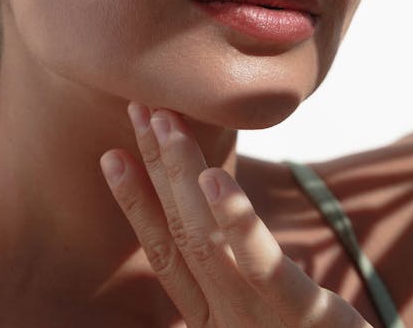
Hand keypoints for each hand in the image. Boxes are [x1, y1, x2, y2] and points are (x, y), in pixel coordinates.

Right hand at [99, 103, 371, 327]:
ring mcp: (256, 316)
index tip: (111, 155)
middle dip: (156, 165)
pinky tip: (217, 180)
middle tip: (135, 107)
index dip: (135, 202)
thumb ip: (239, 283)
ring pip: (206, 238)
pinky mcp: (301, 315)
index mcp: (215, 314)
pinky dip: (235, 221)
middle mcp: (224, 314)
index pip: (164, 249)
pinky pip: (261, 265)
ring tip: (164, 121)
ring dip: (183, 175)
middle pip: (179, 229)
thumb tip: (219, 236)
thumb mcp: (267, 321)